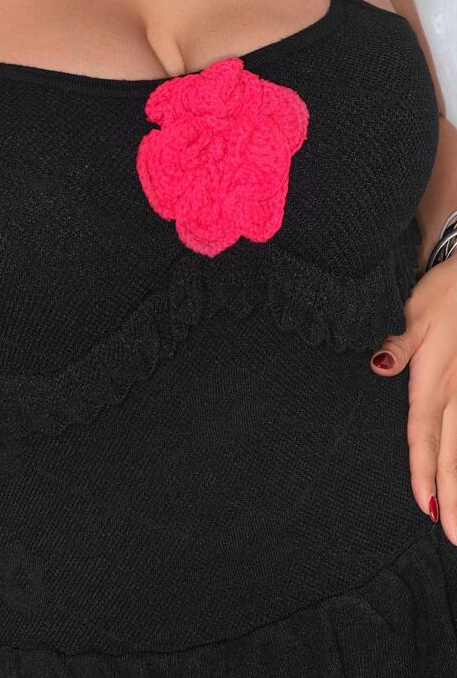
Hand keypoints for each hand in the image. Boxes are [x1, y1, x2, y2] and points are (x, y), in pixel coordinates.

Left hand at [369, 253, 456, 544]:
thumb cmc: (444, 294)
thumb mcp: (415, 313)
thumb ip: (399, 345)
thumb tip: (379, 367)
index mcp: (435, 381)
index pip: (424, 433)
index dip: (422, 469)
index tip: (424, 505)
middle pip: (453, 452)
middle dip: (452, 494)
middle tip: (452, 535)